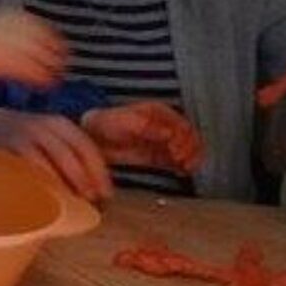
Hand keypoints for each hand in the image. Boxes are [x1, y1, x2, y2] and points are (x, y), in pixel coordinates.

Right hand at [0, 9, 69, 86]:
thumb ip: (11, 32)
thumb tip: (24, 43)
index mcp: (17, 17)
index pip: (49, 32)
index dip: (56, 46)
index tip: (57, 56)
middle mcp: (21, 29)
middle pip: (53, 46)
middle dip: (57, 60)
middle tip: (58, 72)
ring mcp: (17, 45)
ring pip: (47, 61)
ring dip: (52, 72)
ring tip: (51, 82)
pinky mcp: (10, 62)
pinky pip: (35, 73)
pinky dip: (41, 80)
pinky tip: (40, 86)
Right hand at [0, 104, 111, 200]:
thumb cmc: (23, 139)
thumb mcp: (50, 138)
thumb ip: (72, 156)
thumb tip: (99, 190)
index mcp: (60, 124)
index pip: (86, 147)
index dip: (99, 172)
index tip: (107, 193)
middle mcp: (43, 126)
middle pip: (70, 154)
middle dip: (83, 180)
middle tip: (90, 200)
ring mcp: (21, 135)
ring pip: (47, 162)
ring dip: (61, 185)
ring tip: (68, 202)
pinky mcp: (3, 148)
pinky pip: (24, 168)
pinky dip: (36, 183)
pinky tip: (44, 196)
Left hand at [81, 100, 202, 174]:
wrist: (93, 138)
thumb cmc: (105, 124)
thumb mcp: (124, 122)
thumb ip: (146, 126)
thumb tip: (168, 133)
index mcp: (159, 113)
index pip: (182, 125)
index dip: (183, 138)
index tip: (175, 150)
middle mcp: (165, 125)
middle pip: (190, 137)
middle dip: (190, 149)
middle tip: (181, 160)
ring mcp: (164, 141)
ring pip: (190, 149)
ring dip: (192, 158)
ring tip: (186, 168)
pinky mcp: (161, 155)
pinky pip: (180, 161)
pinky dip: (185, 166)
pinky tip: (182, 172)